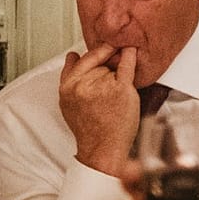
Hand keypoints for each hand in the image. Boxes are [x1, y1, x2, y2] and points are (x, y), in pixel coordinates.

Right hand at [59, 44, 140, 175]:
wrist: (103, 148)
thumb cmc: (89, 129)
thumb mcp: (68, 104)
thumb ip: (69, 79)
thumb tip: (72, 56)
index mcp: (67, 88)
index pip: (79, 60)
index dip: (92, 55)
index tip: (101, 50)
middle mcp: (82, 85)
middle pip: (97, 63)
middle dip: (104, 70)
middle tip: (107, 91)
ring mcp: (101, 85)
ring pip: (111, 68)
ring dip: (116, 76)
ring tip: (113, 98)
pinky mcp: (120, 89)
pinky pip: (127, 65)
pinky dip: (130, 56)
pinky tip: (131, 51)